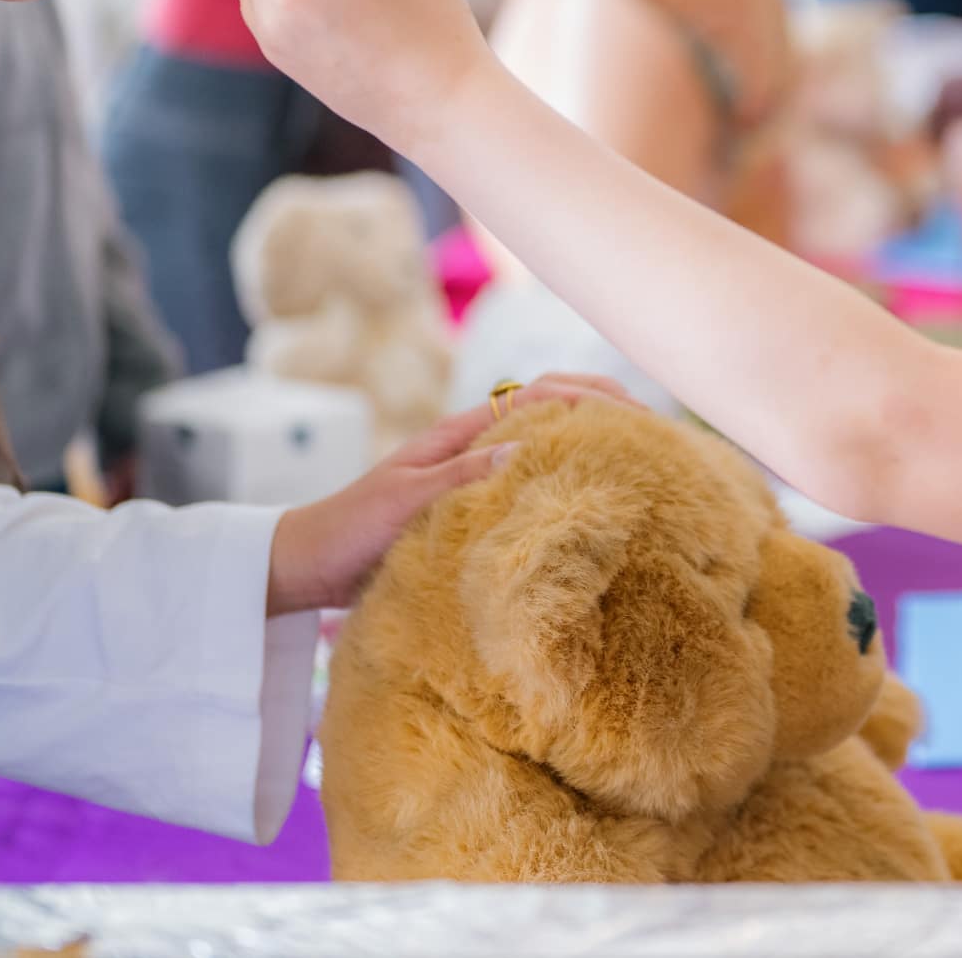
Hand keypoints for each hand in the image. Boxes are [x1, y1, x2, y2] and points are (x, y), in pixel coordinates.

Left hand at [264, 376, 648, 614]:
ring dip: (589, 440)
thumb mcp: (402, 503)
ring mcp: (473, 476)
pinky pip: (527, 483)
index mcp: (460, 434)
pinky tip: (589, 505)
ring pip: (544, 444)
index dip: (590, 397)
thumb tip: (527, 447)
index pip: (540, 397)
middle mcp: (473, 447)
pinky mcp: (469, 508)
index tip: (638, 413)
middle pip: (551, 410)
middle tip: (656, 428)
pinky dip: (563, 480)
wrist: (305, 565)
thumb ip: (459, 478)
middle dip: (603, 406)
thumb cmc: (348, 531)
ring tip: (639, 459)